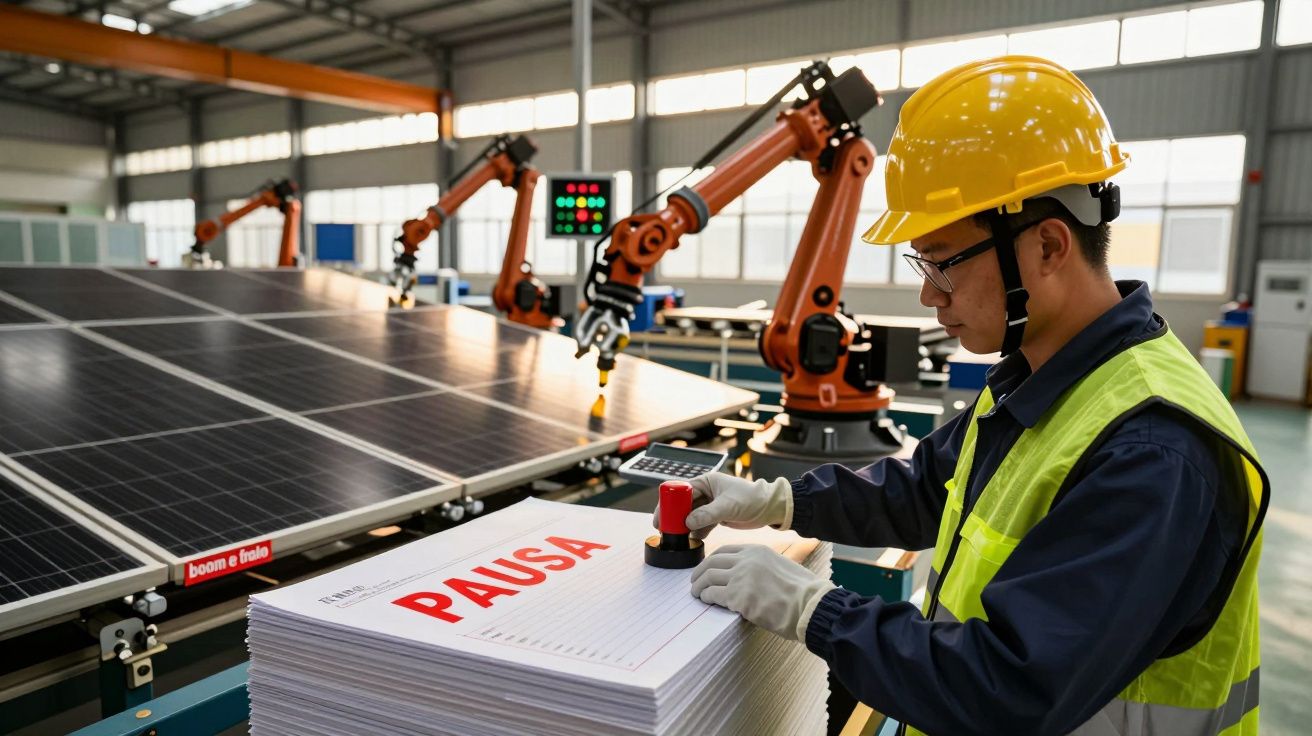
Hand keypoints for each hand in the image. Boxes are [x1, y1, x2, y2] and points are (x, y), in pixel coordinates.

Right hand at [652, 473, 792, 539]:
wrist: (769, 508)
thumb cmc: (751, 498)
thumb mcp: (728, 506)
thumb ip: (707, 514)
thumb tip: (688, 523)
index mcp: (706, 482)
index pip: (680, 490)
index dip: (669, 503)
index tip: (662, 517)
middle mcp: (705, 492)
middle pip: (683, 505)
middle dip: (674, 517)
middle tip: (666, 531)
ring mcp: (710, 505)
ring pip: (691, 516)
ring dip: (684, 527)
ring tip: (678, 538)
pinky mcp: (716, 516)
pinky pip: (701, 525)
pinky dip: (696, 532)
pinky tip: (693, 540)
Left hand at [690, 544, 835, 640]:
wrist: (810, 605)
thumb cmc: (801, 591)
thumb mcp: (780, 566)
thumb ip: (761, 566)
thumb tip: (747, 576)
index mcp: (757, 550)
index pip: (725, 551)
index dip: (712, 560)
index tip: (707, 568)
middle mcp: (746, 560)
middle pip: (713, 562)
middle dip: (700, 572)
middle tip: (695, 581)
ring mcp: (741, 577)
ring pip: (709, 578)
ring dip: (700, 586)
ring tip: (697, 593)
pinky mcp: (738, 597)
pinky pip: (713, 595)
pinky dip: (707, 598)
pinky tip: (706, 601)